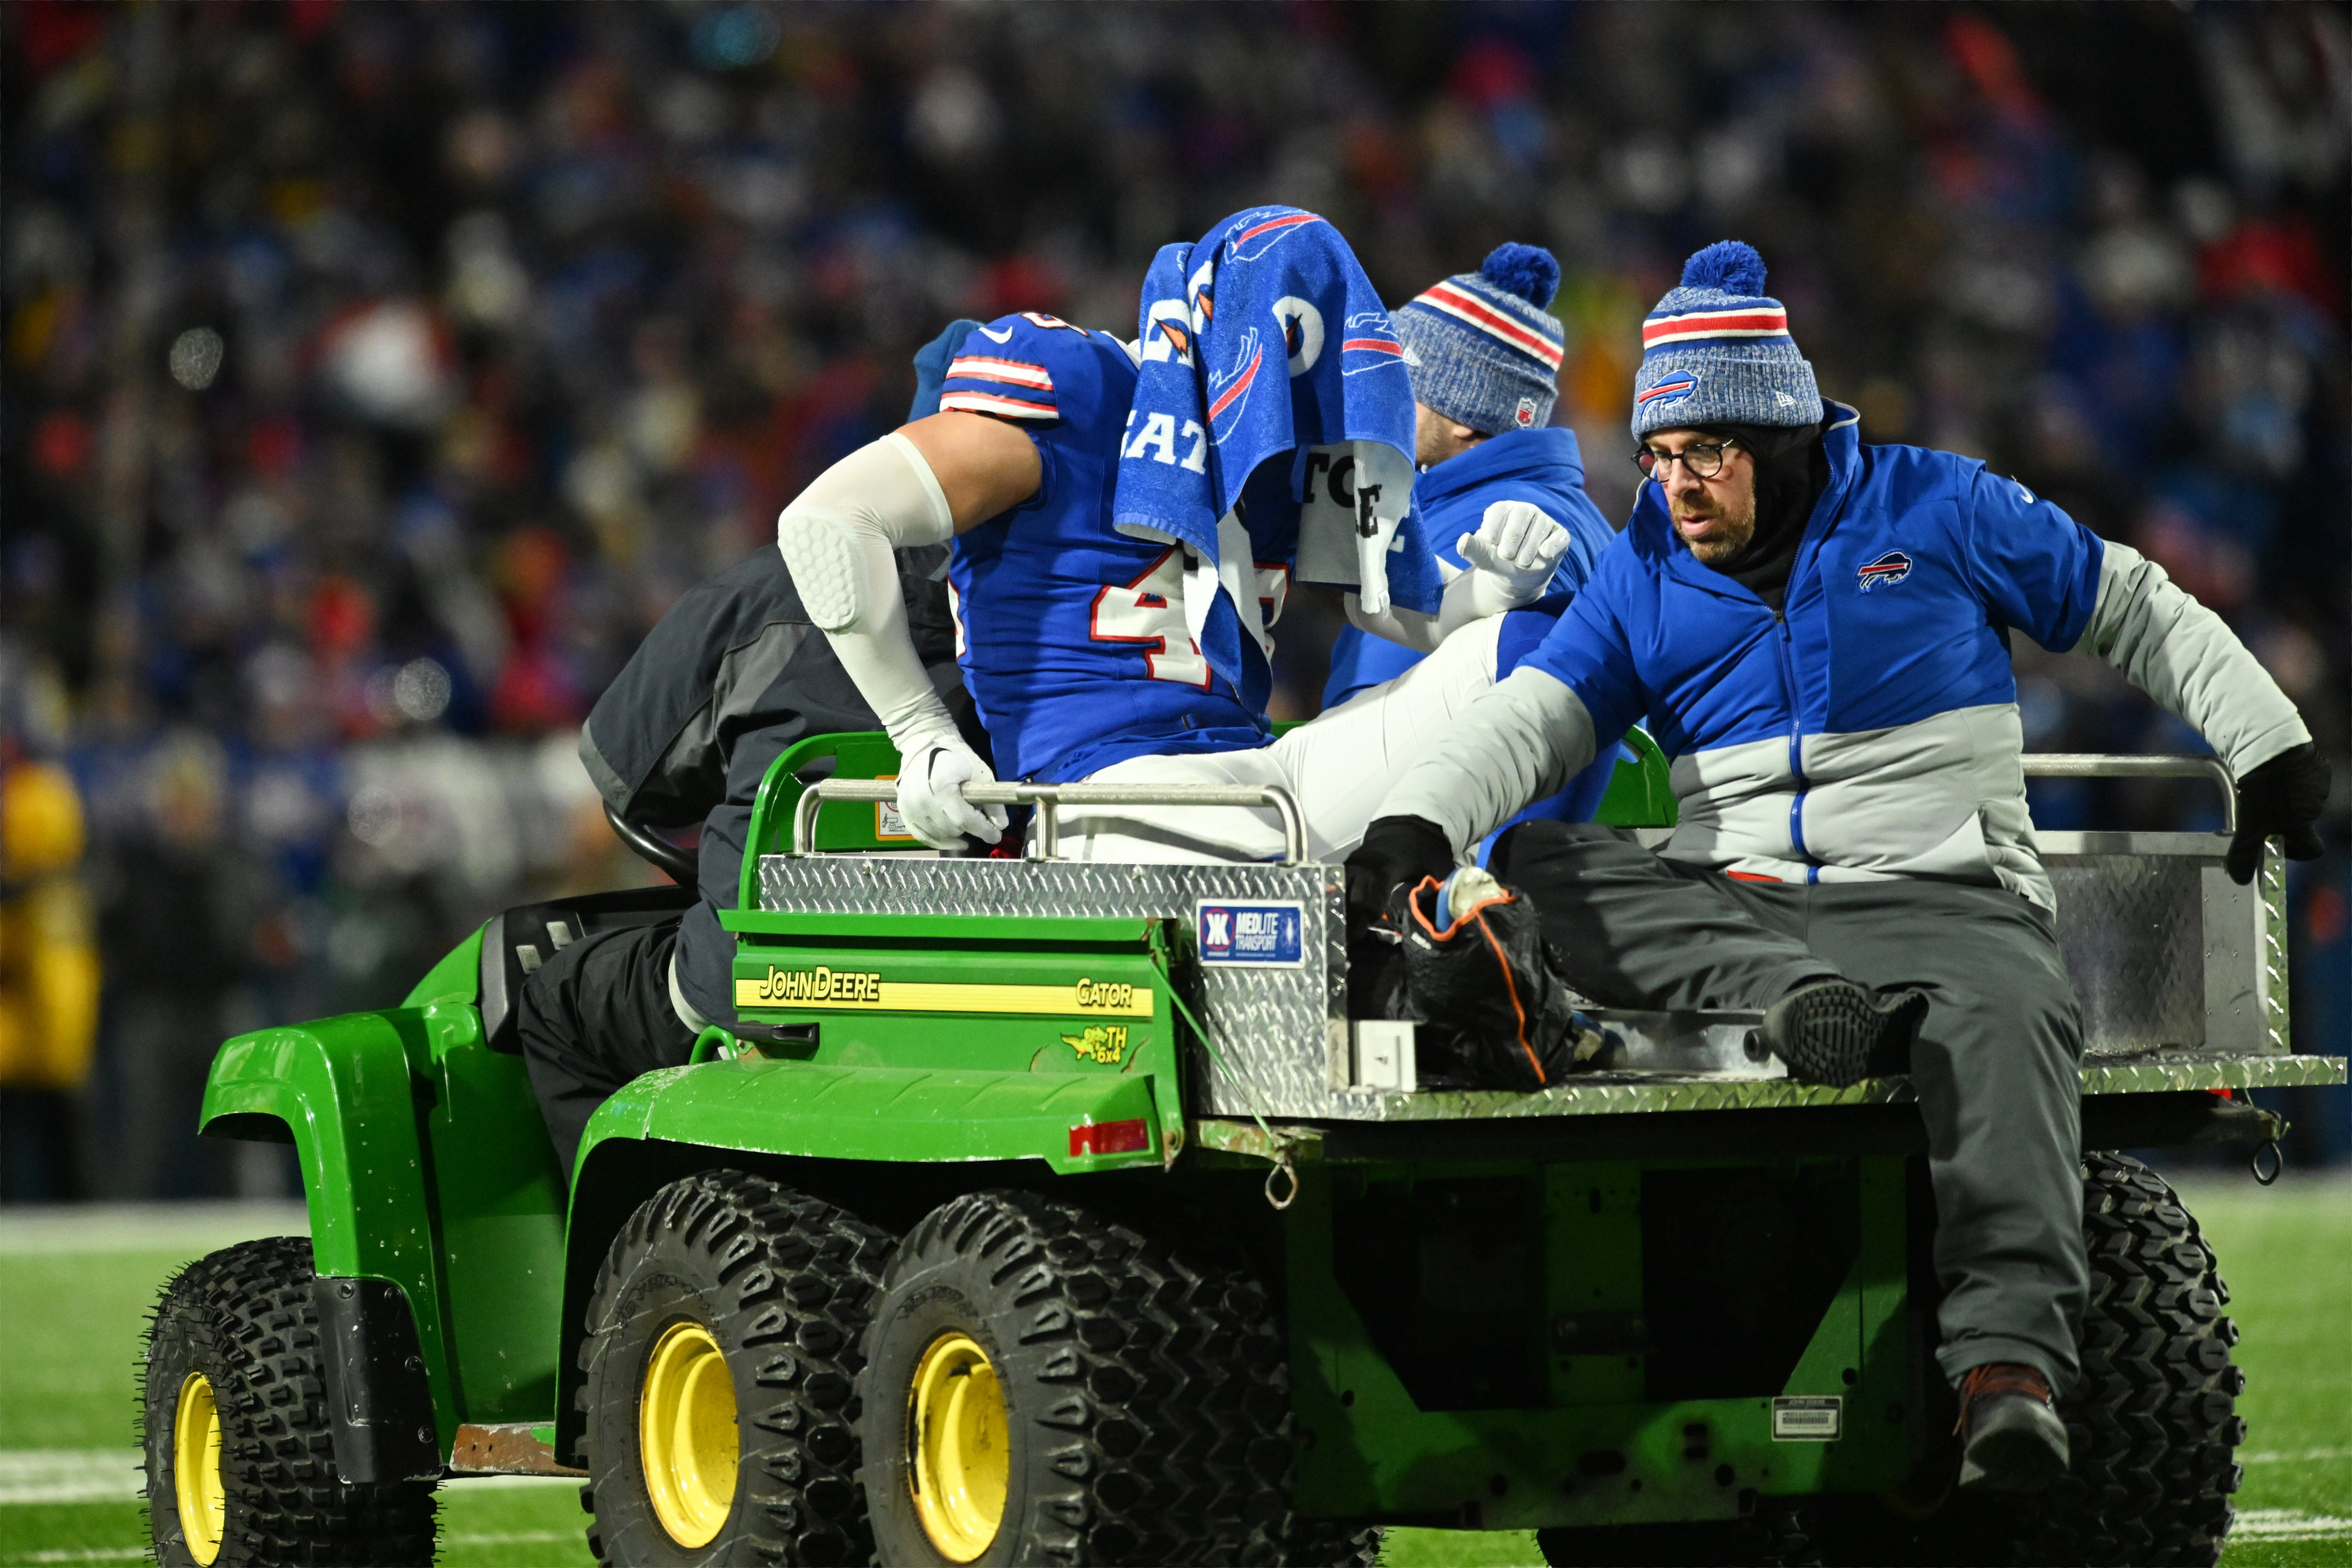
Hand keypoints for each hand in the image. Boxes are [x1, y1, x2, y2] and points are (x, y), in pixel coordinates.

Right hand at [895, 737, 1009, 849]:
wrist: (926, 746)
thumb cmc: (955, 757)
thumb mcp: (980, 773)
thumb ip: (991, 801)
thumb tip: (1001, 826)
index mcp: (942, 788)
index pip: (965, 820)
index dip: (983, 831)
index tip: (995, 836)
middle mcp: (923, 800)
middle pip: (953, 828)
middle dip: (970, 828)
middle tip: (979, 821)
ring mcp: (910, 807)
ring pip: (940, 835)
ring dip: (955, 834)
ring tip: (964, 824)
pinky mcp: (904, 811)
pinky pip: (922, 836)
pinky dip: (938, 840)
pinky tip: (952, 840)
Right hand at [1344, 815, 1455, 936]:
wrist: (1407, 825)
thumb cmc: (1424, 849)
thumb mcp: (1438, 867)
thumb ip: (1441, 890)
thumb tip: (1446, 919)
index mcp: (1386, 867)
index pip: (1370, 897)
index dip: (1366, 918)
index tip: (1363, 938)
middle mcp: (1364, 865)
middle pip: (1350, 899)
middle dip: (1350, 921)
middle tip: (1350, 944)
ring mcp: (1353, 864)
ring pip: (1341, 893)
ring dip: (1343, 913)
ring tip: (1343, 935)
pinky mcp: (1347, 865)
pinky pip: (1340, 886)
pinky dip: (1341, 902)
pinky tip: (1342, 919)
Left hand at [1456, 500, 1569, 606]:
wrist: (1519, 575)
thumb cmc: (1498, 559)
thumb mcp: (1483, 557)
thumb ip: (1472, 549)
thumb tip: (1462, 541)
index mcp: (1504, 509)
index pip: (1499, 510)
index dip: (1494, 530)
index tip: (1491, 544)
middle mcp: (1525, 510)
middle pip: (1520, 517)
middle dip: (1511, 542)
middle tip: (1506, 557)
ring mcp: (1544, 520)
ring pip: (1539, 528)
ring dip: (1528, 551)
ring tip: (1521, 563)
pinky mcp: (1560, 534)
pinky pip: (1559, 537)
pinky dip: (1551, 546)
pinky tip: (1545, 554)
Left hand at [2227, 742, 2328, 884]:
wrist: (2270, 748)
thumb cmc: (2262, 789)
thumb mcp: (2249, 824)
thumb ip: (2244, 853)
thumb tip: (2240, 880)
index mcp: (2303, 824)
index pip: (2313, 850)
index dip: (2297, 853)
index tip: (2279, 846)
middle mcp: (2316, 806)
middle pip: (2302, 823)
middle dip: (2283, 821)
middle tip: (2261, 809)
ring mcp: (2319, 785)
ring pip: (2302, 800)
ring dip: (2286, 798)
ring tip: (2264, 787)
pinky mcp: (2316, 764)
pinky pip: (2305, 777)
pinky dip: (2290, 778)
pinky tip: (2274, 771)